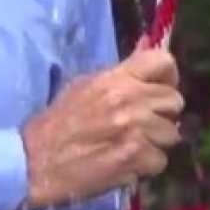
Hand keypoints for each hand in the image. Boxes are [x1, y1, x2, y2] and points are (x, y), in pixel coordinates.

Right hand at [20, 46, 182, 209]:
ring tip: (130, 146)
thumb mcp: (85, 85)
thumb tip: (149, 43)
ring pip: (171, 134)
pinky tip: (125, 163)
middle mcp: (129, 100)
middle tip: (141, 125)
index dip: (168, 77)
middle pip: (174, 101)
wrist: (35, 160)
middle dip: (162, 115)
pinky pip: (160, 161)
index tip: (158, 89)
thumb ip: (122, 71)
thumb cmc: (58, 122)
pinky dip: (145, 166)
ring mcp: (135, 129)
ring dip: (155, 143)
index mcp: (116, 79)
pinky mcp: (135, 158)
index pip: (163, 61)